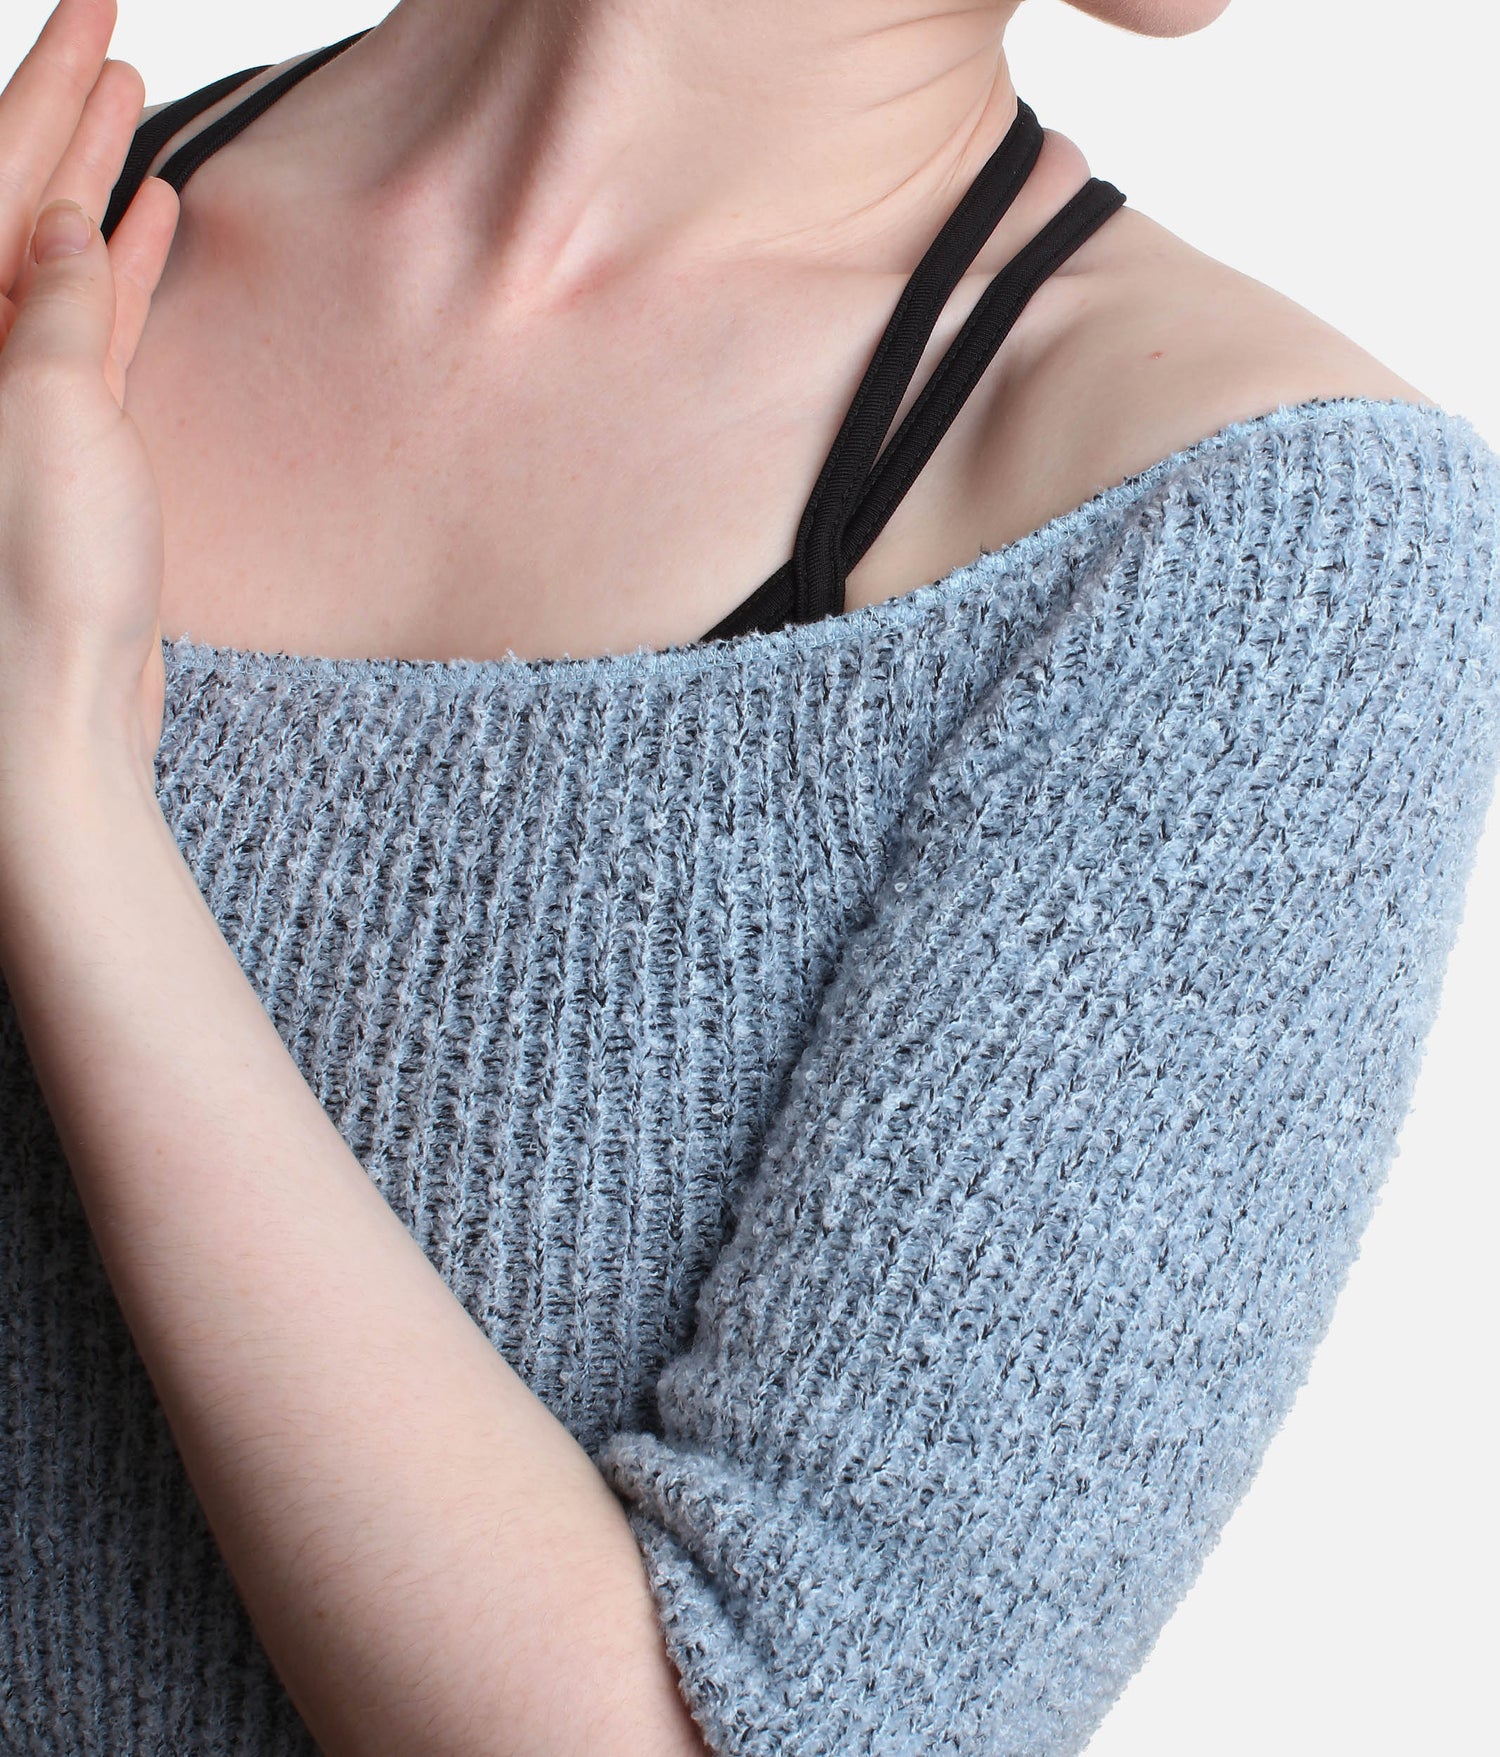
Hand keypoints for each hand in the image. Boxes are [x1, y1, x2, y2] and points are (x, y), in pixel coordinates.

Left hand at [0, 0, 179, 803]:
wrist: (51, 719)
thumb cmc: (39, 584)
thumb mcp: (51, 414)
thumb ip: (59, 307)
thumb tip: (72, 223)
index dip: (44, 87)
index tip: (95, 14)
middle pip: (13, 196)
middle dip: (59, 105)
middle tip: (107, 22)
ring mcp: (16, 392)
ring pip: (56, 252)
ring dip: (92, 175)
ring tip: (130, 97)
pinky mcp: (65, 439)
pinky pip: (93, 325)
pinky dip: (126, 270)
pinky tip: (157, 219)